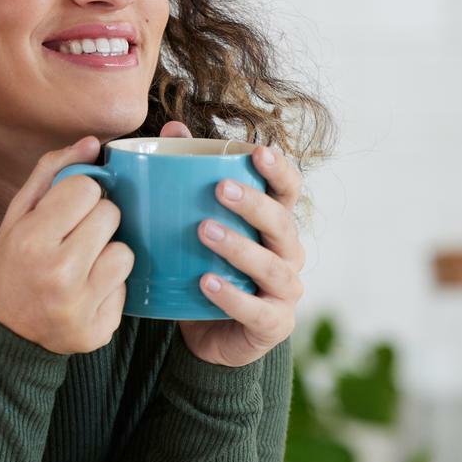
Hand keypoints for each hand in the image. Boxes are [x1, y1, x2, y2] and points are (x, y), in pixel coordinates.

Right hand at [0, 135, 133, 355]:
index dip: (80, 195)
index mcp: (31, 239)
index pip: (86, 188)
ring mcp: (80, 305)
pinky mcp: (99, 329)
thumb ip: (51, 173)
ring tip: (84, 265)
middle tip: (76, 237)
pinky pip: (125, 287)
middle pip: (110, 215)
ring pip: (125, 252)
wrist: (7, 335)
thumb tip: (94, 143)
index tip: (67, 211)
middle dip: (97, 221)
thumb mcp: (16, 217)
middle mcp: (57, 272)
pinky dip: (110, 286)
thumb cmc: (12, 267)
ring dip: (109, 253)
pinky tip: (87, 292)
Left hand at [162, 120, 304, 367]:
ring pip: (272, 266)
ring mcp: (285, 291)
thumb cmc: (203, 266)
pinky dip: (232, 296)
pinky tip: (206, 282)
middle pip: (282, 223)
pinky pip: (256, 309)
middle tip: (220, 188)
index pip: (289, 190)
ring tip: (204, 231)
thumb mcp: (194, 222)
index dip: (280, 171)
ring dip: (240, 246)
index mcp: (274, 223)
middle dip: (254, 204)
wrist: (204, 332)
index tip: (259, 151)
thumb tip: (173, 128)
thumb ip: (188, 177)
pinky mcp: (273, 325)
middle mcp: (287, 254)